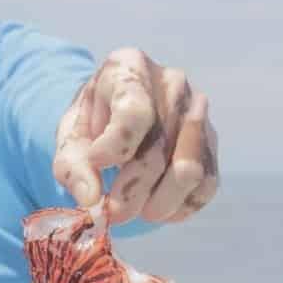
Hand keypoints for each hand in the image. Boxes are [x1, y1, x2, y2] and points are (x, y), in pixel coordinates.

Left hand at [53, 48, 218, 224]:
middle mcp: (172, 83)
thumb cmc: (93, 128)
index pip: (134, 112)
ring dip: (159, 203)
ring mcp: (197, 112)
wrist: (119, 120)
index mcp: (130, 68)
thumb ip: (73, 167)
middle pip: (158, 149)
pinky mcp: (211, 144)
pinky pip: (205, 185)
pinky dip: (181, 207)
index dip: (116, 146)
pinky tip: (158, 209)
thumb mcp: (70, 140)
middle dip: (133, 191)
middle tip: (114, 214)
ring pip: (188, 171)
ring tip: (136, 213)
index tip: (97, 165)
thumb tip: (90, 198)